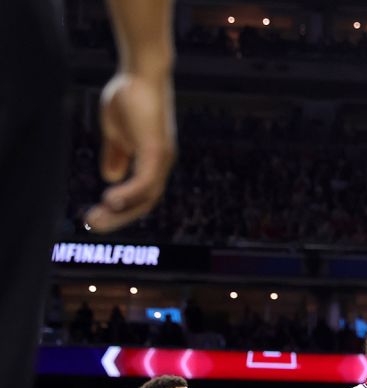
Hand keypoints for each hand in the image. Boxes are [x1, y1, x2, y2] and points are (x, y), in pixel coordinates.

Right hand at [85, 70, 175, 232]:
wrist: (140, 73)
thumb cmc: (129, 97)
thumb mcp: (116, 132)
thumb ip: (116, 154)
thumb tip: (112, 177)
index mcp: (153, 161)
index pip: (141, 195)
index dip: (122, 209)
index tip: (97, 216)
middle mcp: (162, 163)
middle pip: (145, 202)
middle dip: (120, 217)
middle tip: (94, 225)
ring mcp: (162, 158)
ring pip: (147, 196)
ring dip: (122, 211)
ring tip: (97, 219)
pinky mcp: (157, 149)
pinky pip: (146, 180)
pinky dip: (130, 193)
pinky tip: (110, 199)